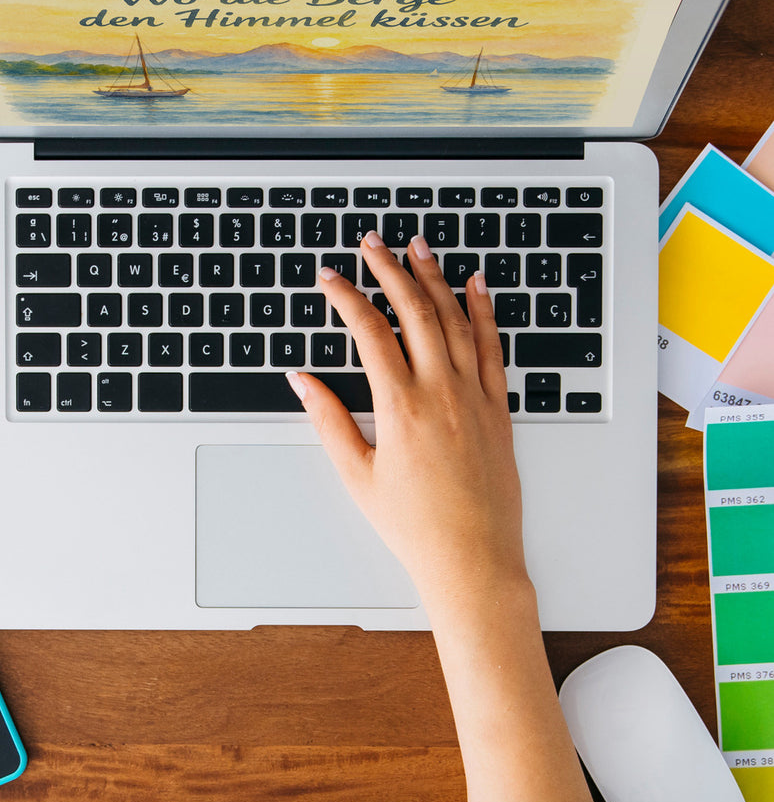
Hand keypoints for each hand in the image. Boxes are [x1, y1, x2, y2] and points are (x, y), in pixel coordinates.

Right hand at [288, 231, 525, 617]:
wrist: (472, 557)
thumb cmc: (413, 526)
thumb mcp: (357, 475)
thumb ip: (328, 421)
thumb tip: (303, 381)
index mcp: (400, 407)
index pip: (369, 333)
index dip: (346, 298)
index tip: (330, 278)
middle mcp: (441, 392)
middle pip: (414, 311)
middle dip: (389, 270)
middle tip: (372, 244)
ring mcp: (475, 397)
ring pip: (455, 319)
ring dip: (434, 278)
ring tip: (417, 248)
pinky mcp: (499, 408)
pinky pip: (492, 346)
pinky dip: (483, 311)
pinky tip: (475, 286)